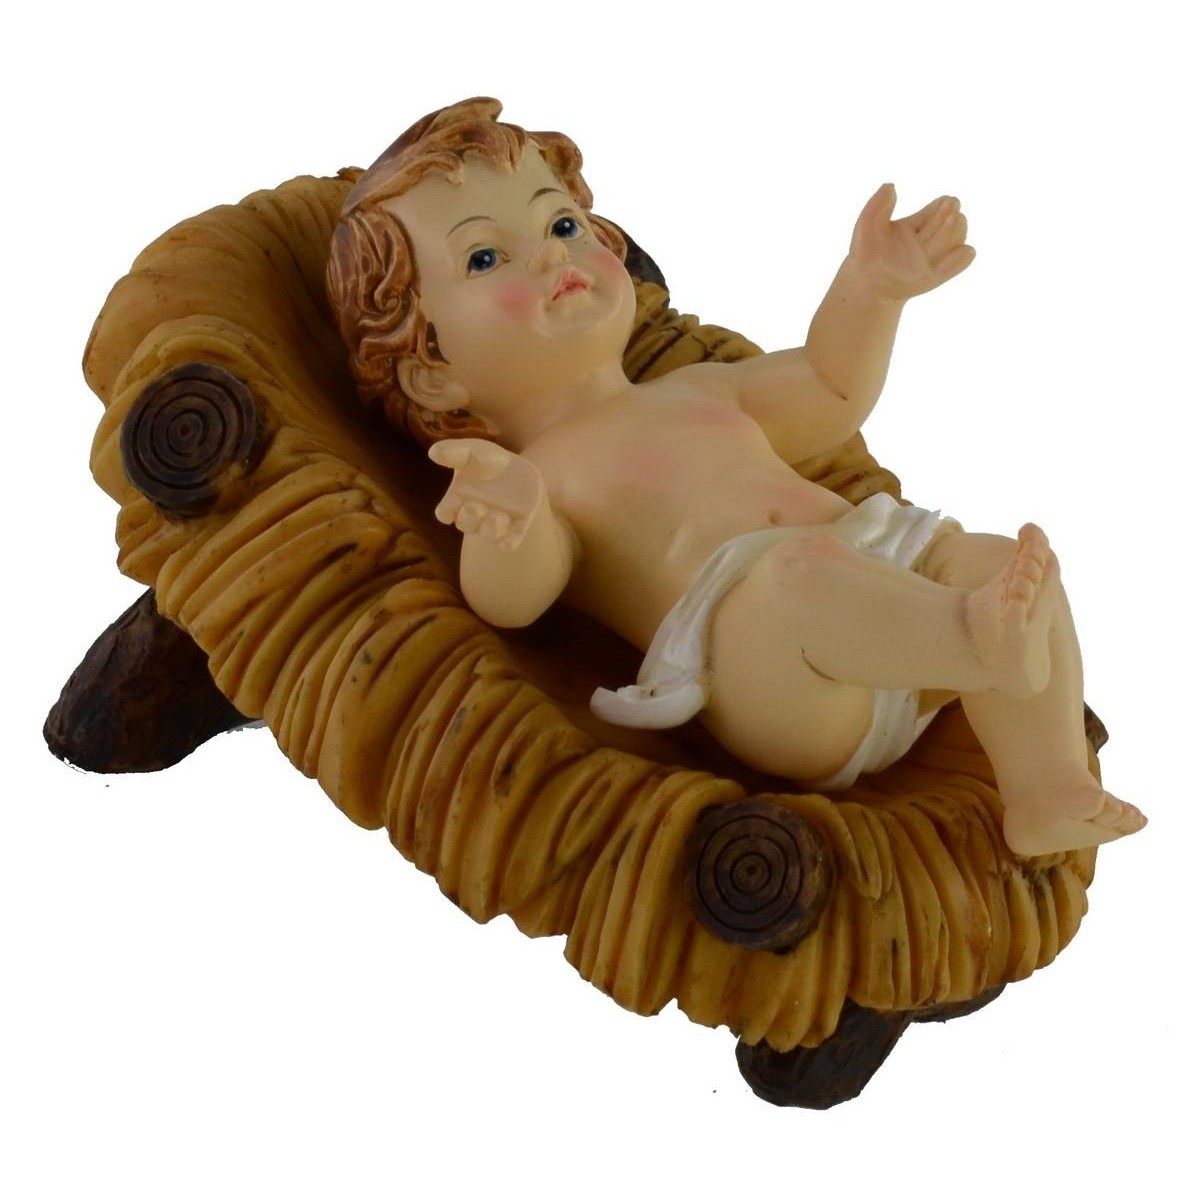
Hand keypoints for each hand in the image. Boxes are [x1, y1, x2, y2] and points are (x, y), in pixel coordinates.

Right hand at [428, 438, 545, 550]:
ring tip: (496, 515)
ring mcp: (497, 521)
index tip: (450, 506)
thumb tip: (433, 452)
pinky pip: (511, 540)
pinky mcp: (518, 524)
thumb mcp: (473, 451)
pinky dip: (509, 543)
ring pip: (489, 533)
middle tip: (474, 507)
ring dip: (490, 528)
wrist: (520, 467)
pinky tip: (507, 543)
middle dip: (469, 518)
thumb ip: (455, 452)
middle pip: (465, 524)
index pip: (445, 513)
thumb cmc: (488, 461)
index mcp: (458, 499)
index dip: (446, 512)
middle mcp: (476, 514)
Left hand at [849, 184, 974, 301]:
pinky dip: (960, 259)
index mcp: (912, 228)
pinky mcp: (931, 278)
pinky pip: (952, 268)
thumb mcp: (867, 225)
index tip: (947, 200)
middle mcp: (924, 242)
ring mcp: (929, 260)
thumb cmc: (865, 254)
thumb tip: (891, 186)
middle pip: (944, 224)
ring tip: (955, 219)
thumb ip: (878, 205)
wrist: (865, 285)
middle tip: (951, 205)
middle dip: (948, 214)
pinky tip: (966, 250)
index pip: (933, 213)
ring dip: (955, 231)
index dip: (942, 205)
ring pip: (952, 242)